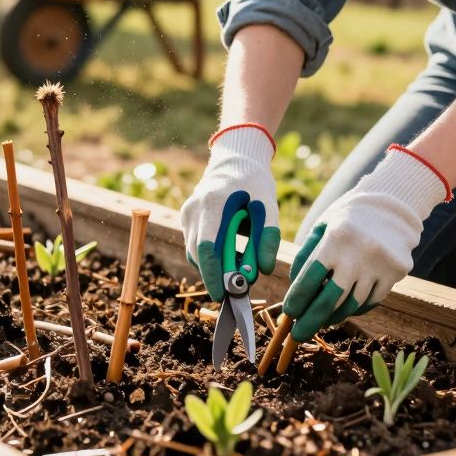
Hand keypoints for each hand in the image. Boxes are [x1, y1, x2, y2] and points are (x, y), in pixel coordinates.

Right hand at [182, 124, 280, 299]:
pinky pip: (196, 245)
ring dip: (214, 266)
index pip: (208, 247)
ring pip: (195, 252)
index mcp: (213, 203)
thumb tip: (264, 270)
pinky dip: (211, 256)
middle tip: (238, 288)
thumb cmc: (255, 183)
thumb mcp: (268, 208)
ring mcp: (187, 213)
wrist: (236, 160)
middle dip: (216, 275)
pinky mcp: (187, 218)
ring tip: (239, 266)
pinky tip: (230, 254)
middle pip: (198, 254)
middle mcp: (194, 209)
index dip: (213, 274)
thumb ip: (267, 239)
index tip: (222, 295)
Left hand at [283, 145, 449, 341]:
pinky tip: (344, 309)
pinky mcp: (396, 273)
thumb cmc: (349, 216)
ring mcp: (380, 266)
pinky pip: (371, 301)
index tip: (289, 313)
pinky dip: (354, 308)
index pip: (310, 278)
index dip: (297, 300)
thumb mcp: (323, 226)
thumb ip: (307, 255)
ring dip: (332, 317)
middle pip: (329, 300)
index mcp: (335, 239)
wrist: (393, 205)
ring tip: (321, 321)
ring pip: (351, 305)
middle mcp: (358, 254)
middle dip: (310, 321)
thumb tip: (295, 289)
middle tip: (298, 335)